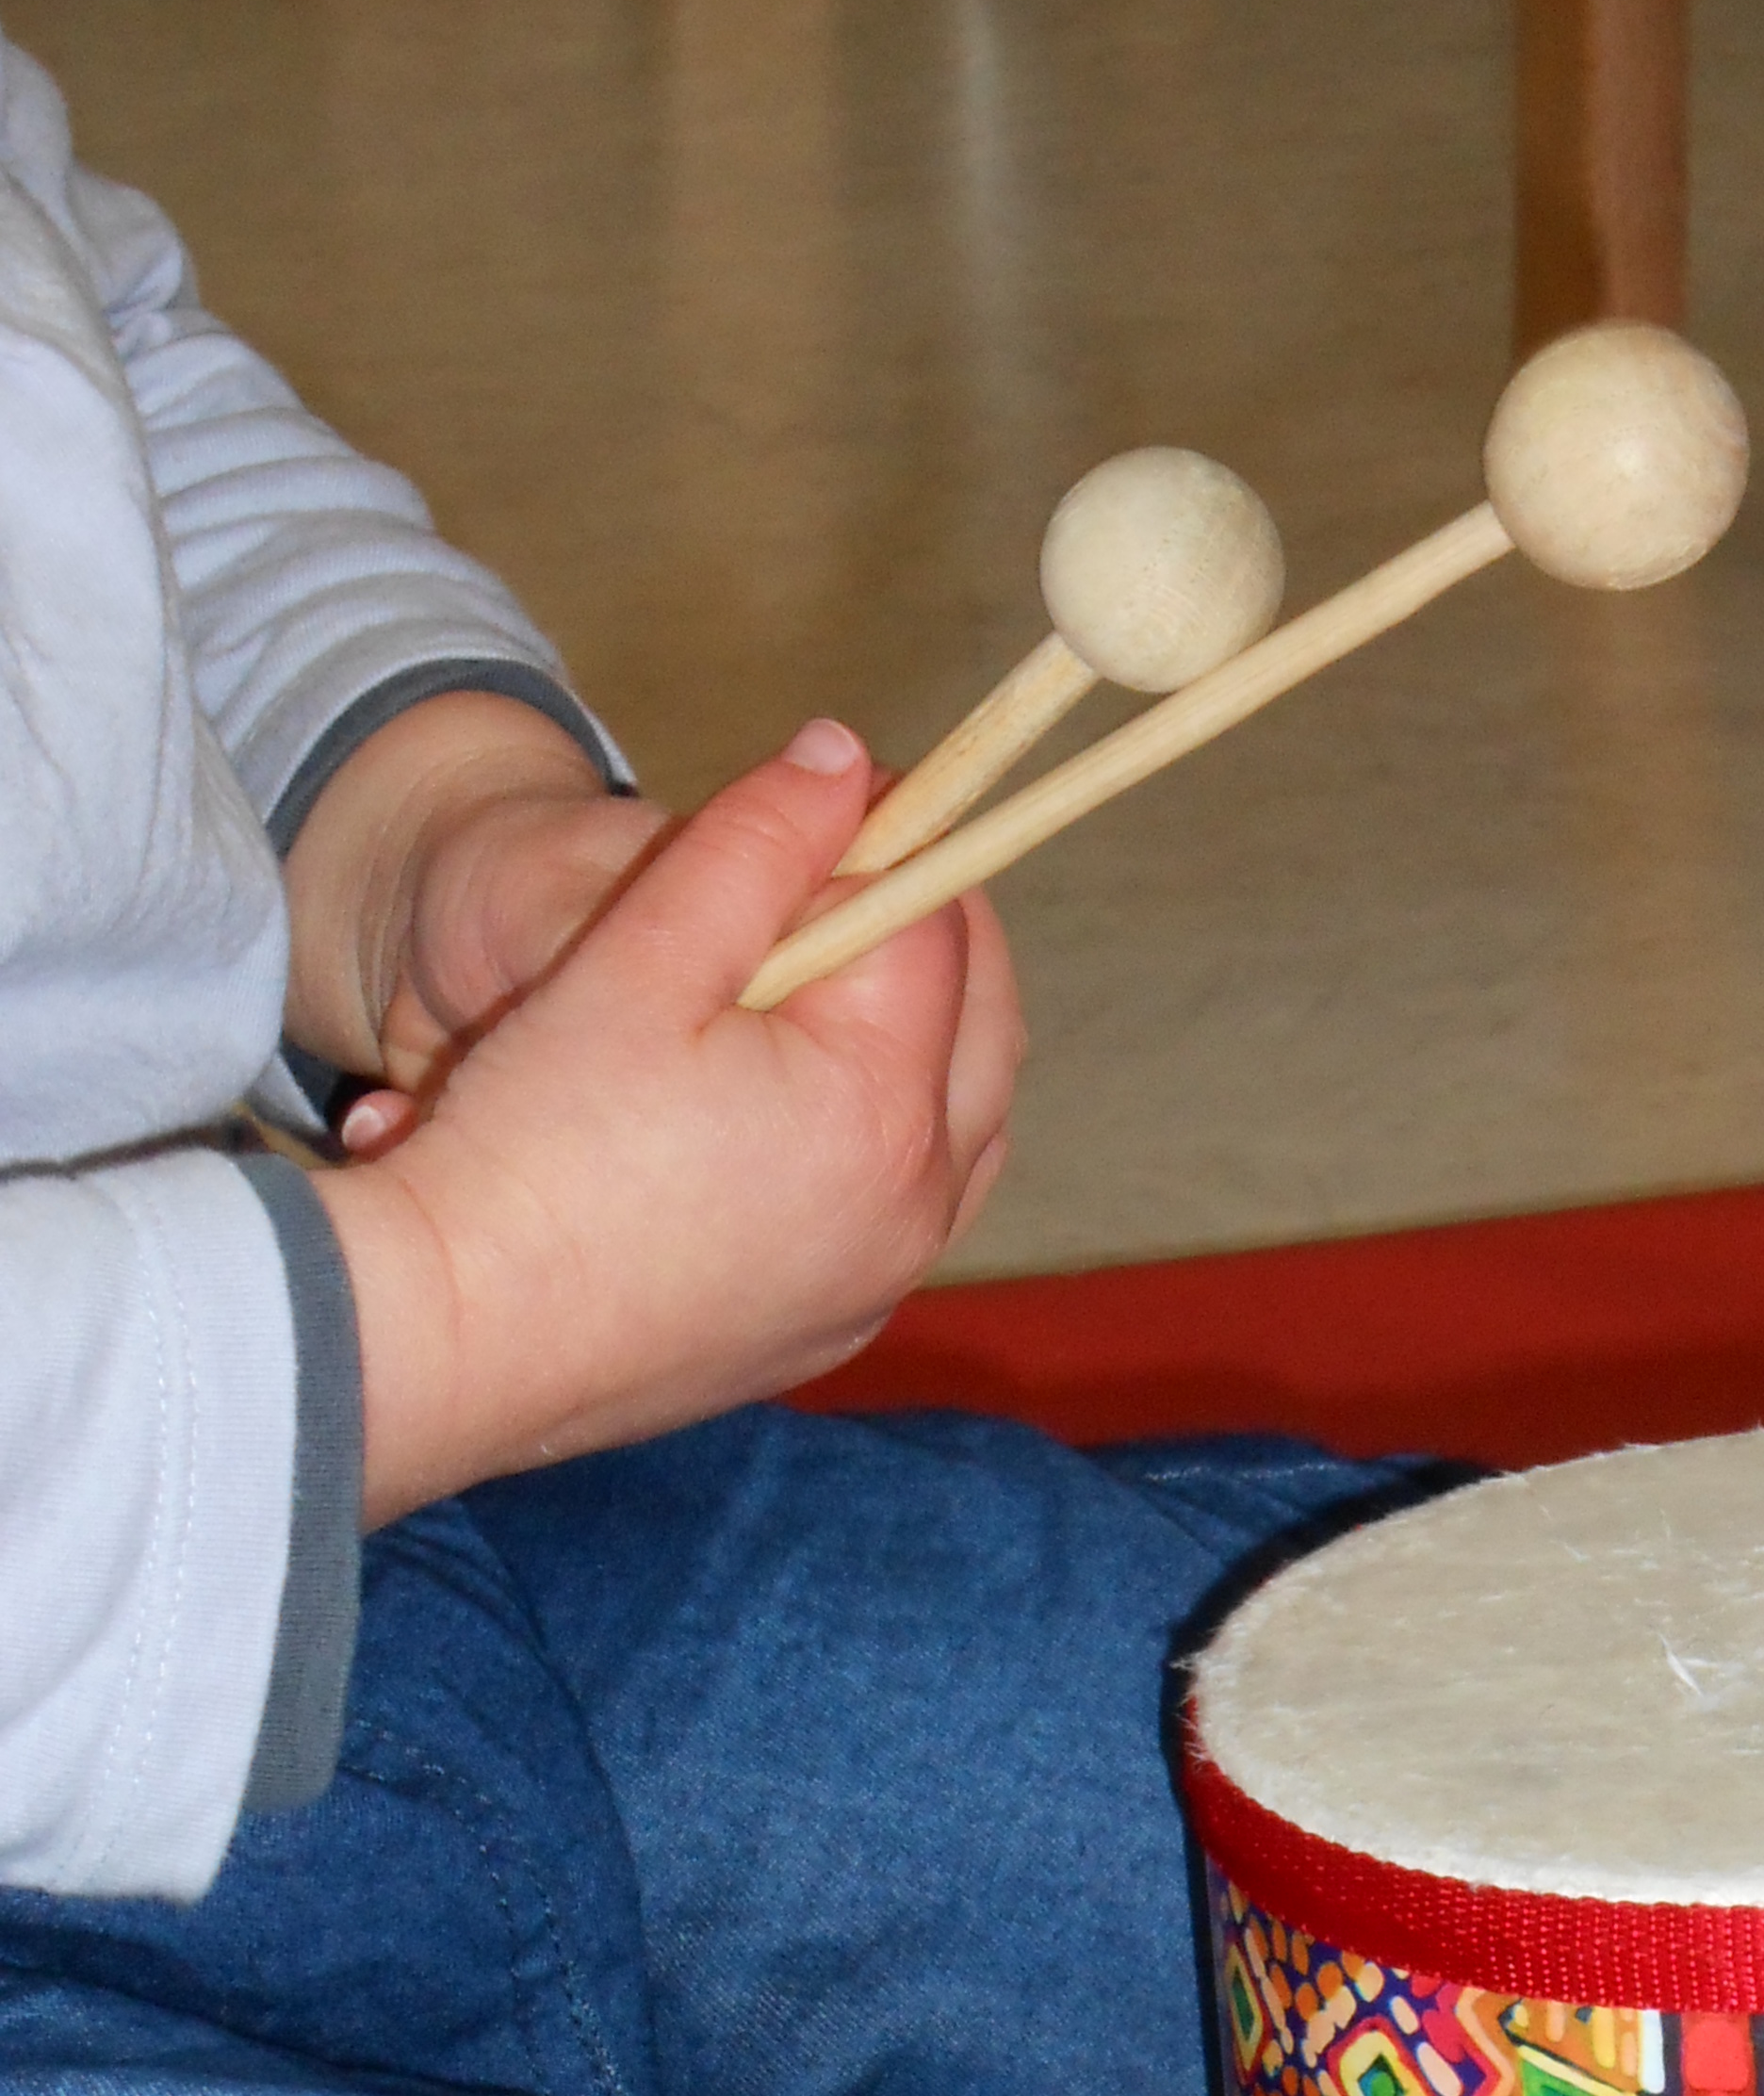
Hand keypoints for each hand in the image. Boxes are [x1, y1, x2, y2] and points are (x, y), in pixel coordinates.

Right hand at [315, 719, 1022, 1525]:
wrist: (450, 1339)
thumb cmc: (531, 1147)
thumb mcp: (637, 960)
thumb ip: (754, 846)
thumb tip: (844, 756)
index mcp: (883, 1106)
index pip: (933, 930)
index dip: (893, 844)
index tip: (850, 795)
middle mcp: (914, 1206)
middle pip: (981, 1030)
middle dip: (930, 938)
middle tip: (850, 874)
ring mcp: (879, 1281)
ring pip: (957, 1126)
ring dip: (919, 1041)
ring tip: (817, 981)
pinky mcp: (832, 1329)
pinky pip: (901, 1209)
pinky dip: (877, 1137)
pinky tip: (794, 1101)